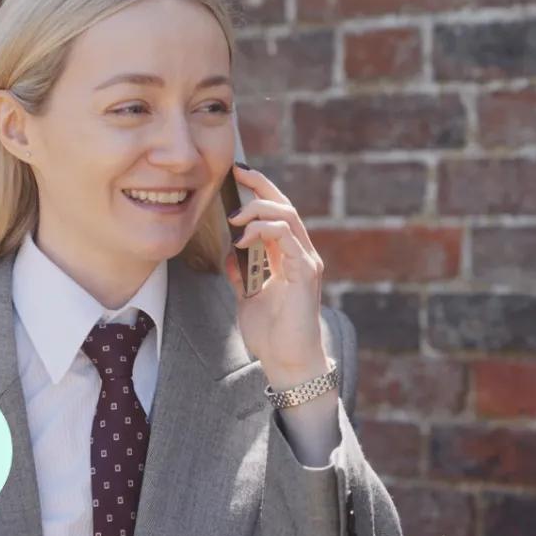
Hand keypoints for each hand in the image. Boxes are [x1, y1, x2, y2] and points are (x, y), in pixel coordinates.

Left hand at [223, 164, 328, 381]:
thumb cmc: (271, 334)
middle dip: (261, 186)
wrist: (286, 362)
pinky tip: (243, 239)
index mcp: (288, 256)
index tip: (237, 174)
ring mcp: (306, 262)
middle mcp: (301, 254)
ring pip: (288, 217)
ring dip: (259, 209)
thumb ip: (241, 274)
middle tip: (236, 174)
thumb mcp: (247, 297)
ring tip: (234, 217)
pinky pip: (288, 239)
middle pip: (285, 206)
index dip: (260, 190)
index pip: (277, 212)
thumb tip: (230, 254)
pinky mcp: (306, 273)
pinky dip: (265, 231)